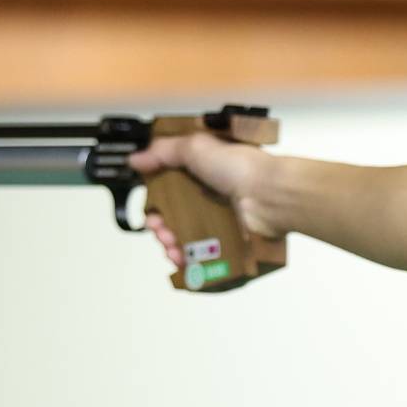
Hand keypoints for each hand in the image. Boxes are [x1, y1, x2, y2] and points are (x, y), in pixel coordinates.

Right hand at [129, 131, 278, 269]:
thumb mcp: (195, 147)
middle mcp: (207, 197)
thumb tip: (136, 159)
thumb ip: (163, 151)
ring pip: (183, 237)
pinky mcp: (225, 240)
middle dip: (158, 225)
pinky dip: (186, 258)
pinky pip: (200, 254)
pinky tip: (181, 259)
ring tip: (170, 246)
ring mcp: (217, 220)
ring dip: (169, 243)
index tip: (148, 206)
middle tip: (158, 229)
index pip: (168, 188)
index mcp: (200, 173)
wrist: (270, 195)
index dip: (154, 199)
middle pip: (172, 216)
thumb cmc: (239, 167)